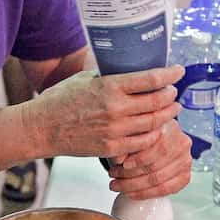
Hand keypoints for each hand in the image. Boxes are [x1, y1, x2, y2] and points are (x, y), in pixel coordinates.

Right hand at [23, 65, 183, 161]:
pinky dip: (154, 135)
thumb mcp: (85, 78)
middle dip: (171, 96)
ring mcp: (115, 130)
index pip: (151, 79)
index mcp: (110, 86)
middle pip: (158, 102)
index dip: (170, 74)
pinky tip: (155, 129)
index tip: (178, 71)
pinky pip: (143, 143)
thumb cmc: (60, 99)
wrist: (41, 128)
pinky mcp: (112, 148)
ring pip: (154, 123)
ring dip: (167, 115)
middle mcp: (116, 108)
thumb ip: (110, 77)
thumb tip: (131, 71)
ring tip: (171, 110)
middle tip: (174, 92)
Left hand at [106, 120, 192, 198]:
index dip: (139, 159)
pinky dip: (147, 194)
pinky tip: (132, 193)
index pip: (157, 148)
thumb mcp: (132, 131)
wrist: (154, 138)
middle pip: (156, 166)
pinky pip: (166, 190)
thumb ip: (127, 141)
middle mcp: (182, 144)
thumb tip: (119, 159)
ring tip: (118, 186)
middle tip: (113, 177)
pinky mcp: (185, 176)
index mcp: (171, 128)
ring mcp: (186, 161)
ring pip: (159, 180)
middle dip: (131, 175)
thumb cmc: (141, 134)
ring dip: (135, 187)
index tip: (122, 164)